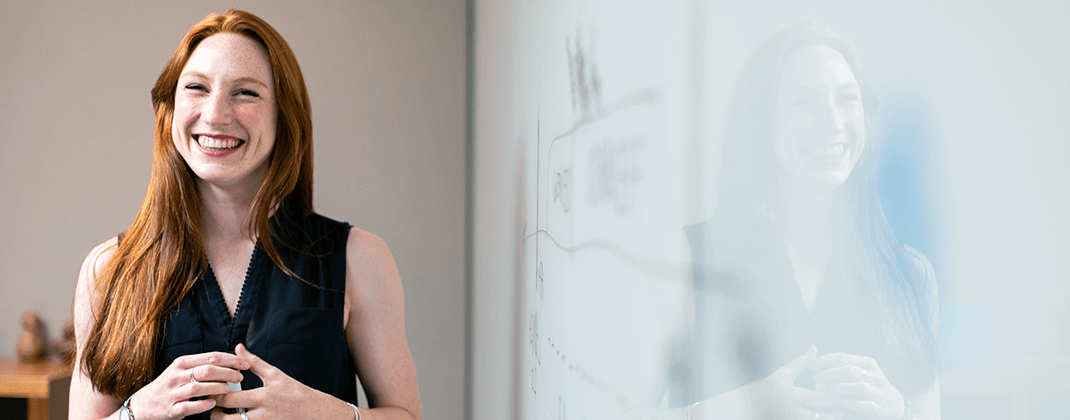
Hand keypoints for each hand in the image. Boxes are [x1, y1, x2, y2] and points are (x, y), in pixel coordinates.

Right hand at [128, 352, 248, 419]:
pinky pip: (189, 407)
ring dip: (217, 388)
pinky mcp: (171, 409)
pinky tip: (213, 403)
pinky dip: (203, 404)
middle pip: (207, 370)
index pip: (211, 356)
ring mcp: (173, 393)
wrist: (143, 405)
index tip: (244, 364)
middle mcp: (177, 376)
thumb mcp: (181, 370)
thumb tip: (229, 360)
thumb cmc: (169, 386)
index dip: (231, 359)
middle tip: (240, 377)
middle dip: (228, 373)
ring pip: (199, 387)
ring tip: (229, 389)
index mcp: (182, 363)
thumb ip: (202, 365)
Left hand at [211, 344, 353, 419]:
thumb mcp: (275, 374)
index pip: (230, 398)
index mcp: (263, 396)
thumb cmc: (294, 391)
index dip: (215, 396)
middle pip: (226, 418)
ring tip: (220, 417)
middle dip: (213, 413)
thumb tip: (238, 347)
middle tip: (210, 407)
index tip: (211, 392)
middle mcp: (262, 414)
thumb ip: (254, 362)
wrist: (314, 412)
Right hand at [740, 346, 837, 419]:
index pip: (827, 399)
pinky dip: (819, 419)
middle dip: (837, 409)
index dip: (838, 395)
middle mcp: (798, 413)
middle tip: (840, 401)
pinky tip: (819, 413)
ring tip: (830, 410)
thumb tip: (814, 348)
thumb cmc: (767, 387)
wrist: (749, 407)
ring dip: (828, 416)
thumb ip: (801, 362)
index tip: (841, 390)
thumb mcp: (783, 373)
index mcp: (797, 396)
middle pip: (830, 416)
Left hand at [810, 353, 903, 419]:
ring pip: (858, 387)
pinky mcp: (879, 407)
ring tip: (827, 388)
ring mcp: (877, 392)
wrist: (894, 404)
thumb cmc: (870, 385)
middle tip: (816, 377)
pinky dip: (852, 403)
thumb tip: (816, 360)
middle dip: (829, 373)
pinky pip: (865, 404)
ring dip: (839, 387)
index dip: (824, 361)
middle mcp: (874, 375)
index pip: (843, 358)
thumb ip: (844, 365)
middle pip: (848, 370)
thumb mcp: (862, 371)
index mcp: (867, 363)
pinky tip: (842, 402)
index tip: (810, 365)